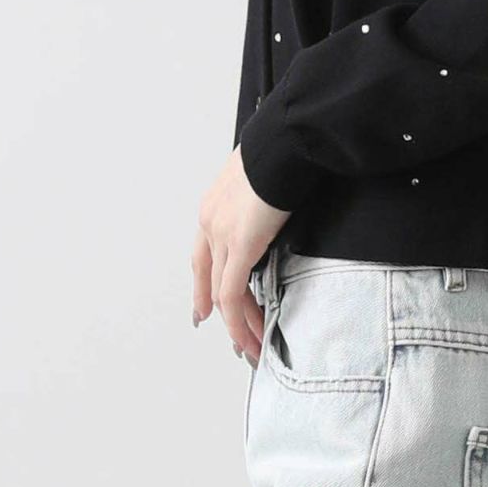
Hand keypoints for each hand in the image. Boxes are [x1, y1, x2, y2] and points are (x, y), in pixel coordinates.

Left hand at [192, 143, 290, 364]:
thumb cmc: (283, 149)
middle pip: (211, 278)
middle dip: (219, 312)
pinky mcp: (239, 246)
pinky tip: (252, 336)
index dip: (203, 284)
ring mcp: (221, 235)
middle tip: (233, 337)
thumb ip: (263, 198)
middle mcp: (210, 221)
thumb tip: (277, 206)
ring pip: (224, 294)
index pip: (202, 254)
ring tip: (252, 346)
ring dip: (238, 325)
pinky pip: (234, 296)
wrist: (284, 140)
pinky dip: (241, 321)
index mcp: (215, 203)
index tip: (204, 308)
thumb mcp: (264, 176)